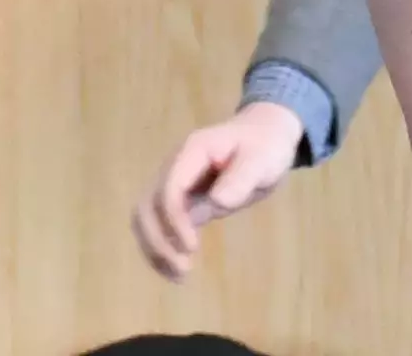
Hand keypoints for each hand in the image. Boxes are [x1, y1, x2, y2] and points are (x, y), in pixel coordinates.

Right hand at [131, 99, 306, 278]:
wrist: (264, 135)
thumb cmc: (265, 147)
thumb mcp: (263, 159)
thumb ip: (242, 177)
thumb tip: (217, 201)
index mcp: (193, 152)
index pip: (169, 187)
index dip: (174, 220)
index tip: (192, 248)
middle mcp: (174, 167)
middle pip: (147, 205)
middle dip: (158, 240)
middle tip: (183, 269)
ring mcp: (174, 183)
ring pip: (146, 217)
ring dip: (154, 248)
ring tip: (179, 275)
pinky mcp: (180, 200)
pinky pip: (159, 224)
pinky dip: (162, 248)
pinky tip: (177, 270)